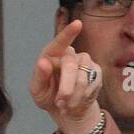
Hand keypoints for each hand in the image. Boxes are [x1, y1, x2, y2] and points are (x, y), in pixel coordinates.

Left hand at [28, 19, 102, 133]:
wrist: (65, 109)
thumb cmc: (48, 95)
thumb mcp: (37, 90)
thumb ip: (39, 76)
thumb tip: (43, 63)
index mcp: (52, 54)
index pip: (60, 42)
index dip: (68, 33)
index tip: (77, 24)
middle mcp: (70, 54)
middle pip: (70, 66)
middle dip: (65, 88)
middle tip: (60, 103)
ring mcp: (85, 62)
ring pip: (82, 79)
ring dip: (73, 97)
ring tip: (65, 105)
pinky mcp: (96, 72)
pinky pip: (92, 85)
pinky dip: (82, 98)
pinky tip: (76, 102)